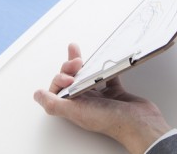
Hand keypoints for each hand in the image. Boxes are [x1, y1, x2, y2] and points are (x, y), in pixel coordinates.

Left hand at [34, 43, 172, 153]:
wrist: (140, 123)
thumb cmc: (111, 120)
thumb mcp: (77, 112)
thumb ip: (54, 104)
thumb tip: (37, 95)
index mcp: (75, 107)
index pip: (58, 89)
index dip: (60, 78)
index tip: (70, 77)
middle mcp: (86, 102)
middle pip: (71, 80)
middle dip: (69, 67)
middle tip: (77, 62)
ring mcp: (101, 97)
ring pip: (87, 77)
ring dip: (82, 65)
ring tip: (78, 54)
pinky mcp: (116, 92)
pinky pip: (108, 77)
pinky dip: (105, 68)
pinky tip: (104, 61)